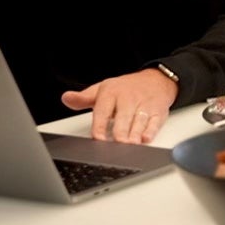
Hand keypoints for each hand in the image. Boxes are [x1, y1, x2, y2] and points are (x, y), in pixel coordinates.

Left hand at [61, 68, 179, 143]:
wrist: (155, 80)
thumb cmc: (126, 89)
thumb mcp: (102, 89)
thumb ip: (83, 98)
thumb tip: (66, 98)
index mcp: (112, 92)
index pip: (104, 110)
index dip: (101, 125)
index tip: (98, 137)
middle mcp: (129, 98)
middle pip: (124, 116)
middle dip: (121, 131)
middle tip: (117, 143)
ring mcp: (145, 105)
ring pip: (140, 120)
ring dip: (135, 133)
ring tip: (130, 144)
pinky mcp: (158, 112)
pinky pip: (155, 122)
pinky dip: (151, 131)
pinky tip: (145, 139)